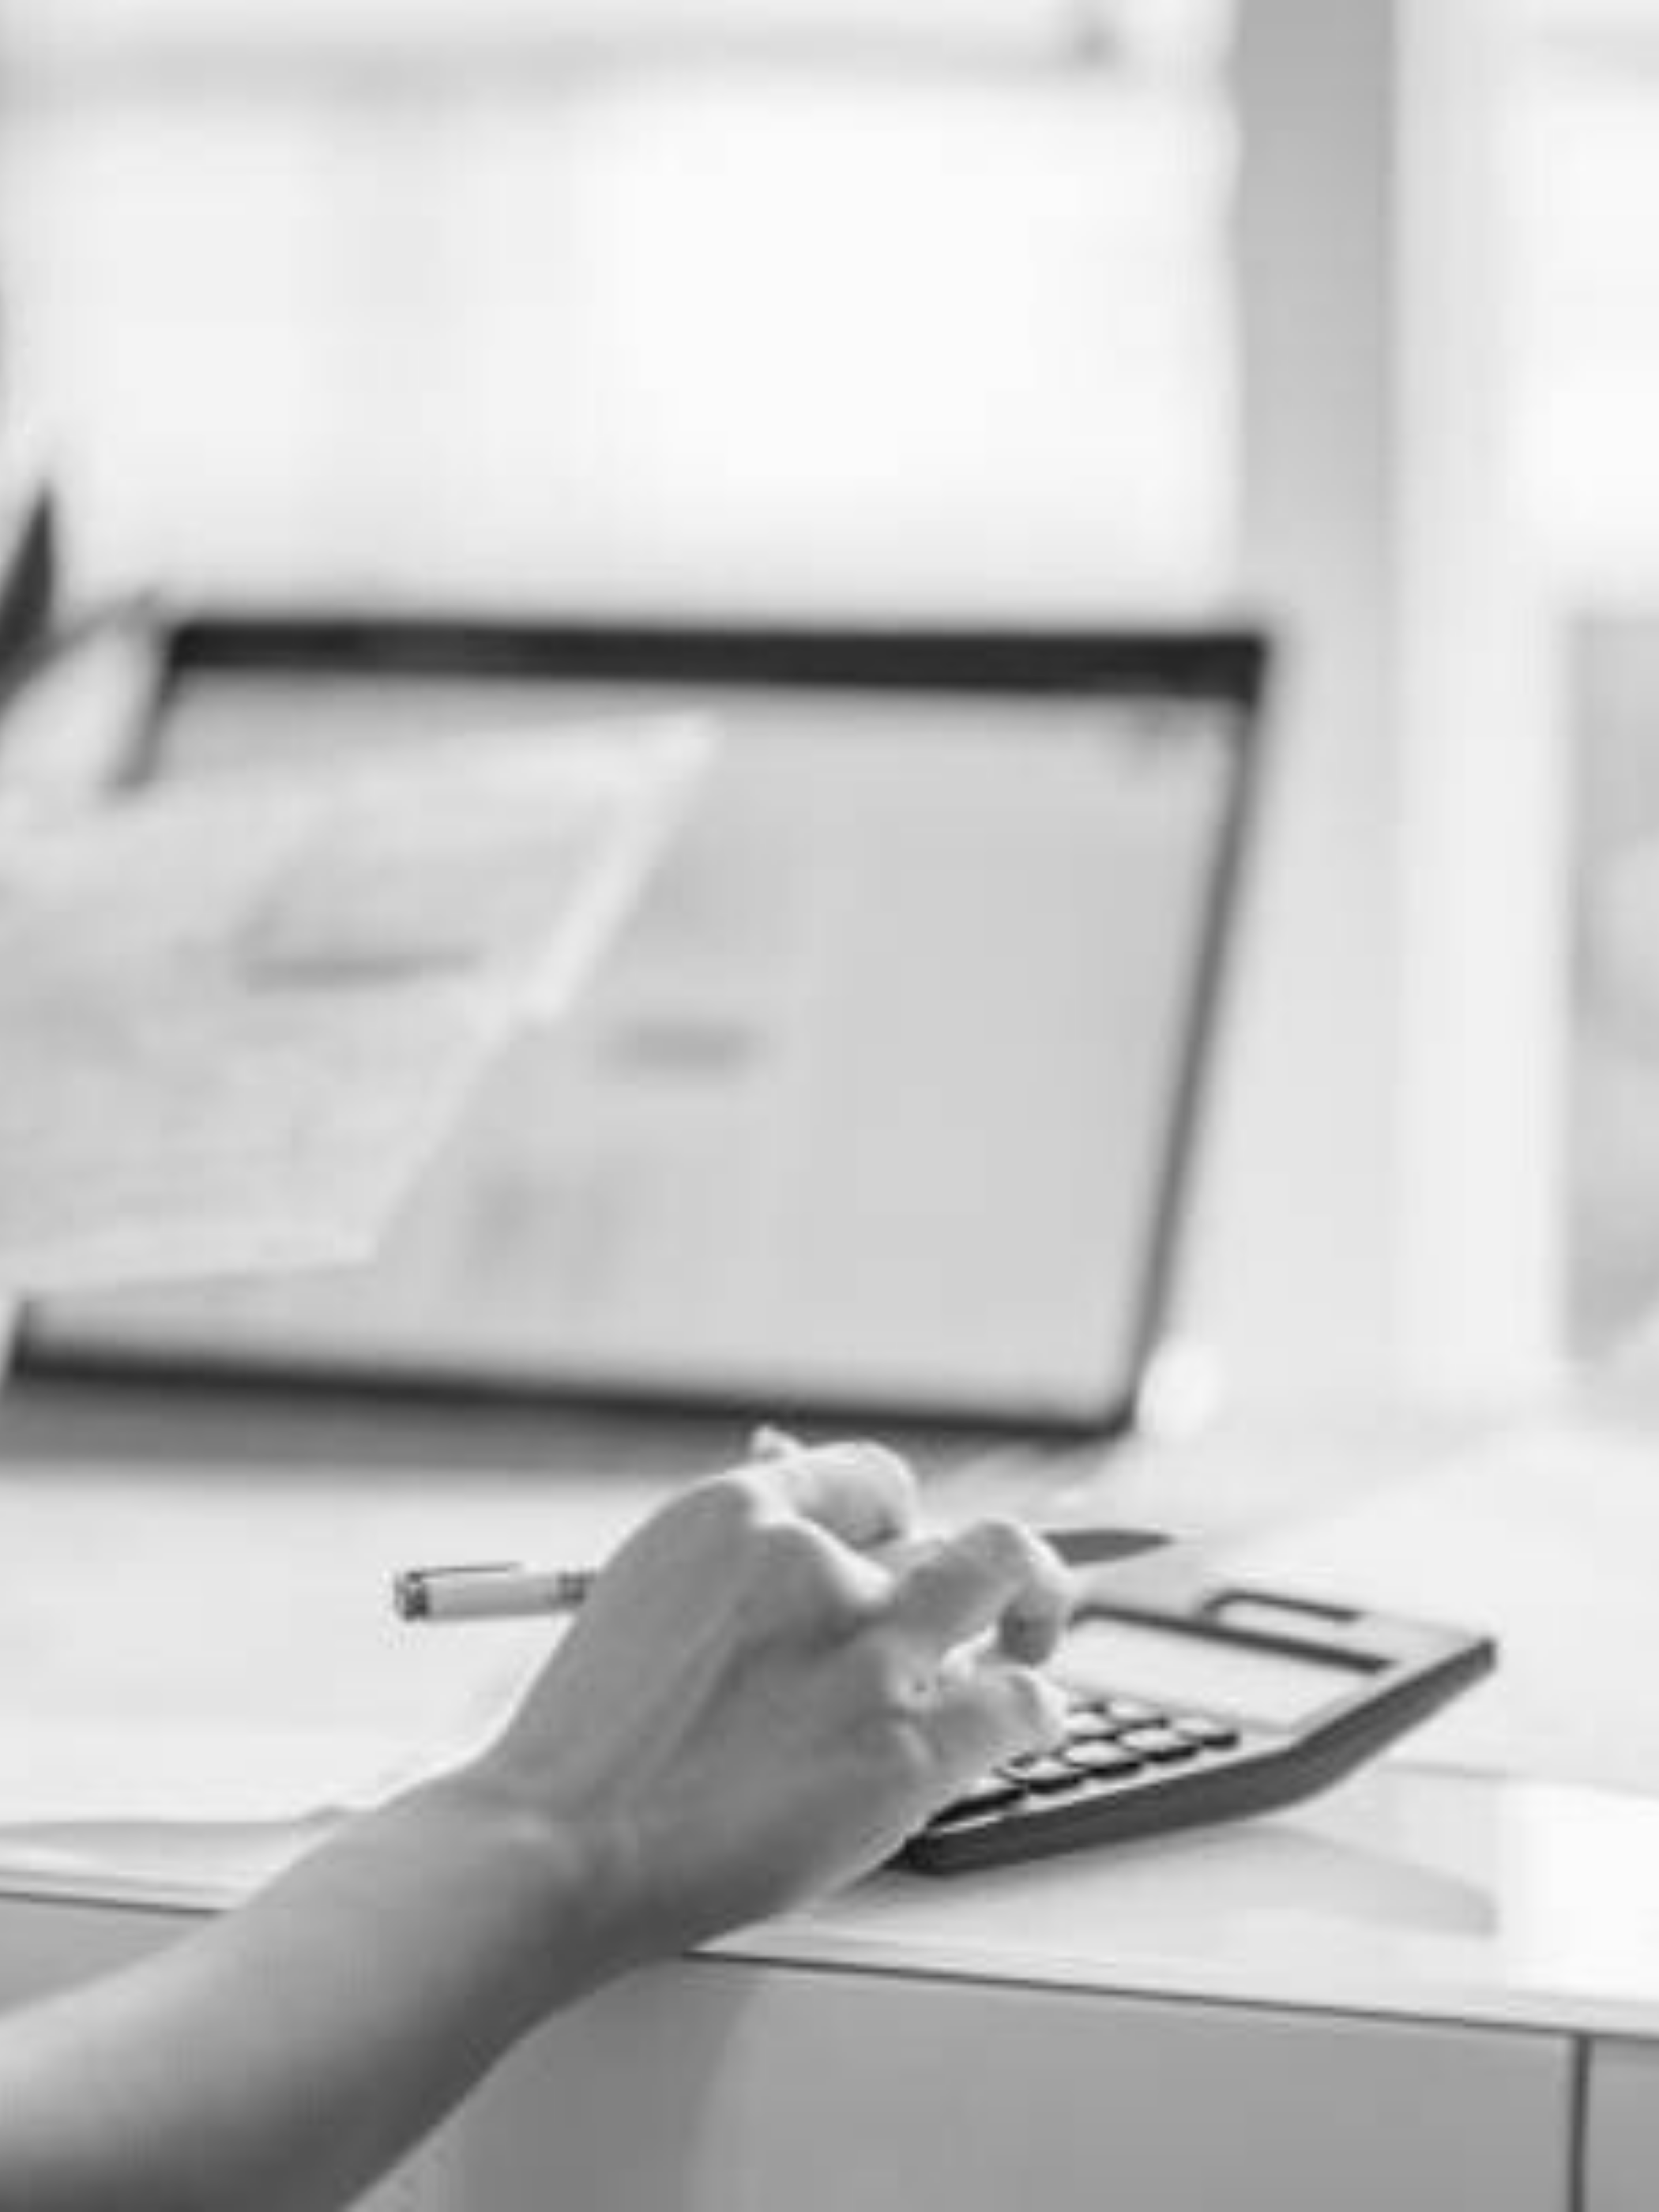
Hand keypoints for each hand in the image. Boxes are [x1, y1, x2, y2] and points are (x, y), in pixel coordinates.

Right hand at [472, 1444, 1072, 1963]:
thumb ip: (735, 1550)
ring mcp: (868, 1652)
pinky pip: (1023, 1700)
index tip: (905, 1555)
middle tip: (998, 1599)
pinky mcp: (907, 1748)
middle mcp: (814, 1565)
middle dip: (981, 1564)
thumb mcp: (646, 1591)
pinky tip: (1019, 1726)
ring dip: (1031, 1607)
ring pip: (1008, 1576)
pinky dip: (1032, 1710)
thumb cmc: (593, 1738)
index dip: (900, 1522)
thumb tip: (788, 1477)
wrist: (561, 1843)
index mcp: (738, 1515)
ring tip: (1031, 1637)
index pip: (873, 1480)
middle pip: (949, 1528)